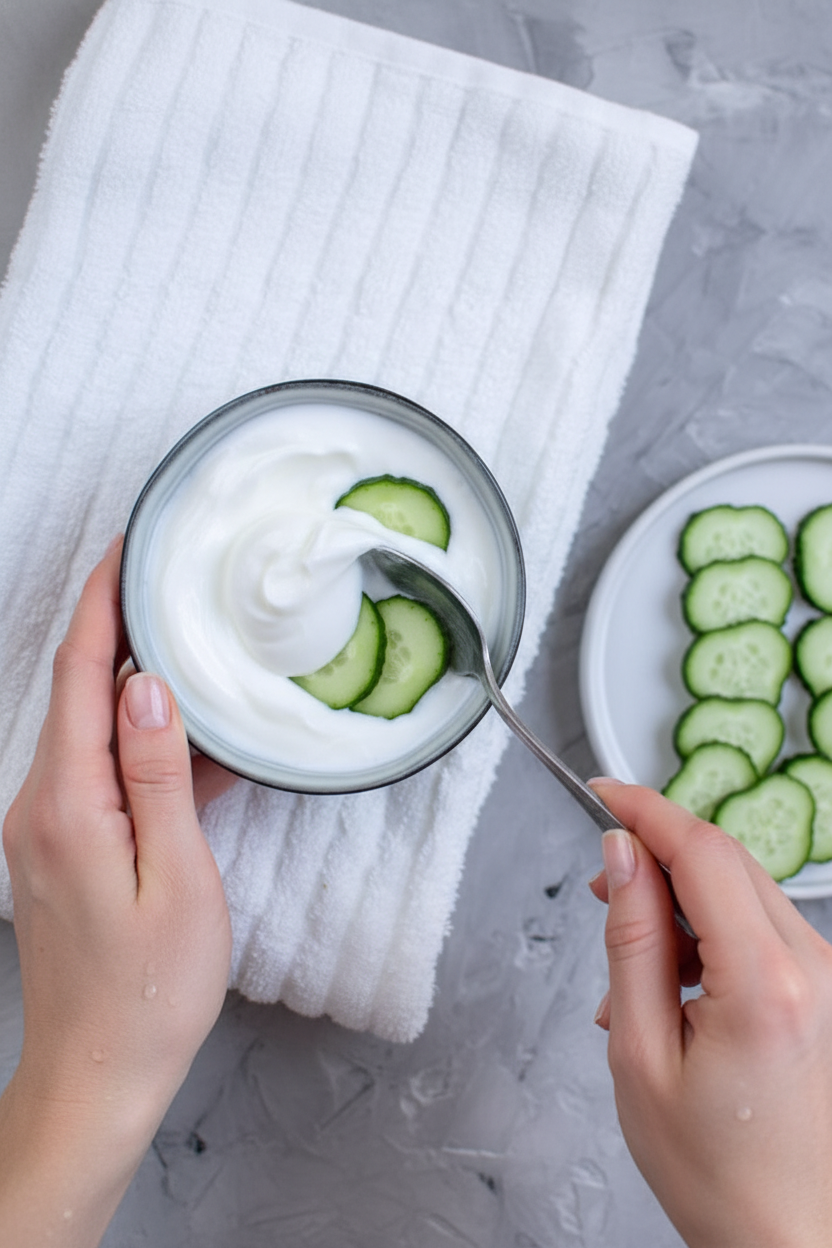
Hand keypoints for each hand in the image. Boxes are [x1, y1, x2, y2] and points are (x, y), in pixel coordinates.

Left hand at [0, 536, 236, 1246]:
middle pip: (81, 694)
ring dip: (138, 689)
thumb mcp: (178, 877)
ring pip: (93, 732)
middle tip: (171, 582)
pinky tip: (193, 748)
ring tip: (193, 649)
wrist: (99, 1076)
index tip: (128, 548)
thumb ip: (159, 775)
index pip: (83, 677)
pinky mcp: (62, 850)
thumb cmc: (150, 990)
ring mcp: (47, 829)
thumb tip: (149, 687)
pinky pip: (101, 776)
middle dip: (122, 630)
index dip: (104, 604)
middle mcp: (42, 806)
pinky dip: (143, 750)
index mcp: (68, 804)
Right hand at [589, 780, 831, 1247]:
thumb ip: (632, 939)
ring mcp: (823, 976)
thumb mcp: (640, 1052)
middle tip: (600, 888)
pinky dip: (706, 932)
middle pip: (724, 860)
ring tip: (629, 969)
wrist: (785, 1235)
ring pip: (739, 888)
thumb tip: (622, 855)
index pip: (702, 851)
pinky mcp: (820, 988)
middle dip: (655, 854)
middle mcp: (811, 968)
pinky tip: (669, 984)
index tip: (601, 790)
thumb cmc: (715, 1169)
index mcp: (766, 982)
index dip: (645, 809)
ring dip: (678, 899)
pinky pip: (755, 925)